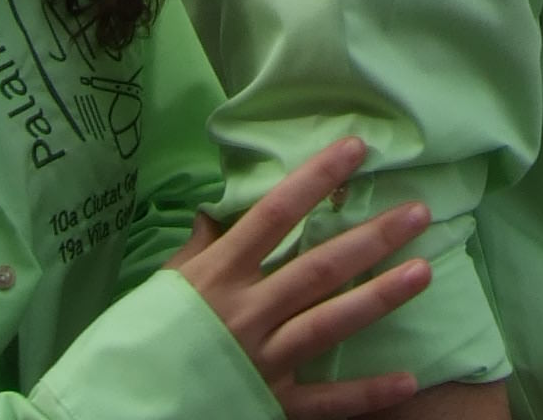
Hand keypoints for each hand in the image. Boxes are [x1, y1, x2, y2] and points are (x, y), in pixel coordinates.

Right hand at [168, 137, 430, 413]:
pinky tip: (409, 380)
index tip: (355, 149)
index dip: (315, 179)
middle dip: (370, 238)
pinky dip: (366, 393)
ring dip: (380, 297)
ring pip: (329, 324)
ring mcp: (261, 360)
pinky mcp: (269, 404)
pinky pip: (325, 402)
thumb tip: (218, 210)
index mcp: (219, 274)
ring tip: (424, 270)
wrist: (119, 407)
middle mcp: (246, 313)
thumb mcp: (166, 284)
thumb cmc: (144, 338)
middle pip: (318, 268)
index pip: (274, 214)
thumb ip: (199, 248)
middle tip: (418, 213)